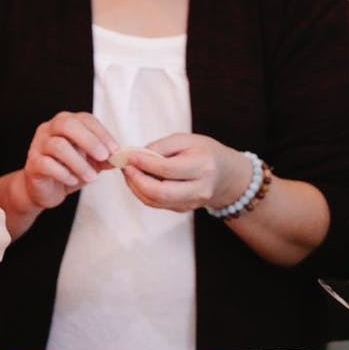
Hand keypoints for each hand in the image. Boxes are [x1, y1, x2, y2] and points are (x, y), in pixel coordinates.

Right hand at [19, 112, 117, 209]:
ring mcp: (38, 145)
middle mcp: (49, 129)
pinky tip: (73, 181)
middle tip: (103, 157)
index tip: (115, 150)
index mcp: (65, 123)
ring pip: (57, 145)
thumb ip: (104, 158)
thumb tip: (120, 157)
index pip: (84, 119)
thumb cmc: (68, 170)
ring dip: (79, 162)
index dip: (102, 133)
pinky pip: (47, 164)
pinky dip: (64, 173)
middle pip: (67, 124)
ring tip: (92, 178)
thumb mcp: (91, 163)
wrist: (46, 189)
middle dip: (89, 140)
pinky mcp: (32, 163)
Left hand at [120, 133, 251, 211]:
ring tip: (128, 171)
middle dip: (136, 180)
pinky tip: (137, 179)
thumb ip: (159, 146)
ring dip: (135, 186)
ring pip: (154, 201)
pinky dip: (141, 192)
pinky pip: (156, 204)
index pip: (167, 169)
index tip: (127, 155)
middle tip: (124, 166)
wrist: (224, 173)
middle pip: (160, 192)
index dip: (144, 163)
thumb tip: (134, 156)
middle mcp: (200, 189)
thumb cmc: (202, 152)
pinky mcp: (182, 209)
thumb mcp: (185, 140)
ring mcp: (192, 203)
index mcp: (203, 167)